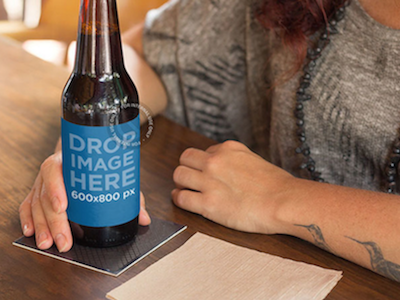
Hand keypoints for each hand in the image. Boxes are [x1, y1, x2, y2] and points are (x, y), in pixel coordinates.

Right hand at [19, 151, 150, 251]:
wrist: (84, 149)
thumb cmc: (100, 163)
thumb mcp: (115, 174)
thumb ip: (129, 195)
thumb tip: (144, 218)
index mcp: (68, 159)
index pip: (55, 170)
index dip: (56, 188)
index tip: (62, 207)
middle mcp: (53, 170)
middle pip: (44, 194)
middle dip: (53, 220)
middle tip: (63, 241)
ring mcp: (43, 180)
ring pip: (35, 203)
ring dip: (41, 225)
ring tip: (48, 243)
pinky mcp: (38, 190)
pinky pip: (28, 204)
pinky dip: (28, 218)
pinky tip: (31, 232)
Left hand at [171, 141, 293, 233]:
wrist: (284, 203)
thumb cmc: (276, 186)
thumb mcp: (253, 160)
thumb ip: (235, 160)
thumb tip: (225, 167)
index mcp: (228, 149)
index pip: (203, 152)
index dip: (202, 164)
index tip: (206, 173)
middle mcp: (215, 161)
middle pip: (184, 159)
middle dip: (186, 169)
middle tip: (190, 180)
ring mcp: (209, 182)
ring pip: (178, 175)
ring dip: (180, 183)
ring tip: (185, 190)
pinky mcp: (208, 204)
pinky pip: (180, 198)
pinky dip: (179, 199)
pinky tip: (184, 200)